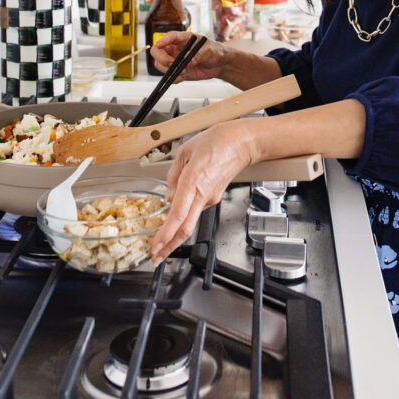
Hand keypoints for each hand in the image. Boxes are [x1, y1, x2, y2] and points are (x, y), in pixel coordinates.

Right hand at [150, 31, 225, 80]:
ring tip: (184, 71)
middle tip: (172, 63)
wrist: (221, 64)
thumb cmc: (215, 51)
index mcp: (183, 39)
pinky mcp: (178, 71)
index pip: (169, 37)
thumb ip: (198, 54)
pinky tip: (183, 76)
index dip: (162, 40)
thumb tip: (187, 60)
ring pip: (160, 64)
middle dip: (161, 58)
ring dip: (168, 70)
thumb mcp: (209, 50)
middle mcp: (176, 49)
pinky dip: (173, 78)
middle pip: (157, 51)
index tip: (160, 45)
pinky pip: (169, 76)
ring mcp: (175, 61)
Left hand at [150, 120, 258, 263]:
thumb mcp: (186, 150)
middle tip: (156, 257)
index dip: (166, 234)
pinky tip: (175, 218)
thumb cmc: (217, 141)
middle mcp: (203, 195)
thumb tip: (167, 196)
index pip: (178, 215)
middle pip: (185, 229)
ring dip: (174, 234)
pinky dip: (183, 218)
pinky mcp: (214, 198)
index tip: (155, 246)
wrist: (243, 143)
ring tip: (160, 241)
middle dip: (169, 246)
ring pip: (190, 222)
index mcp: (193, 181)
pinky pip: (195, 210)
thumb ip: (173, 174)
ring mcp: (210, 199)